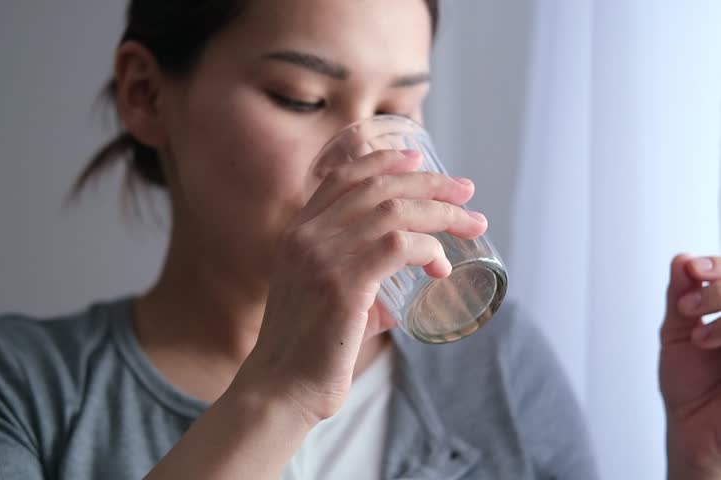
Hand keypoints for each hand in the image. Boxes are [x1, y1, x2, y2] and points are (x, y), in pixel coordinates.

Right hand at [232, 149, 486, 425]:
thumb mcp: (326, 298)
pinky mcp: (342, 283)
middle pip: (376, 186)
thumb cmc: (308, 350)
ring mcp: (321, 256)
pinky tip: (441, 265)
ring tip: (472, 224)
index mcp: (297, 232)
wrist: (280, 389)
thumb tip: (406, 281)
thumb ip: (363, 281)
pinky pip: (398, 246)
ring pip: (393, 211)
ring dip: (441, 213)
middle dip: (428, 182)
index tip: (418, 159)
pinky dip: (428, 248)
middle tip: (466, 191)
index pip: (342, 176)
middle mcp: (306, 235)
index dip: (384, 160)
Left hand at [660, 253, 720, 478]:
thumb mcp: (677, 334)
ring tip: (699, 339)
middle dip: (720, 289)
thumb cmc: (689, 383)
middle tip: (688, 308)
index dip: (717, 265)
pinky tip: (708, 345)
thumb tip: (681, 259)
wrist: (695, 431)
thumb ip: (681, 296)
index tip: (692, 270)